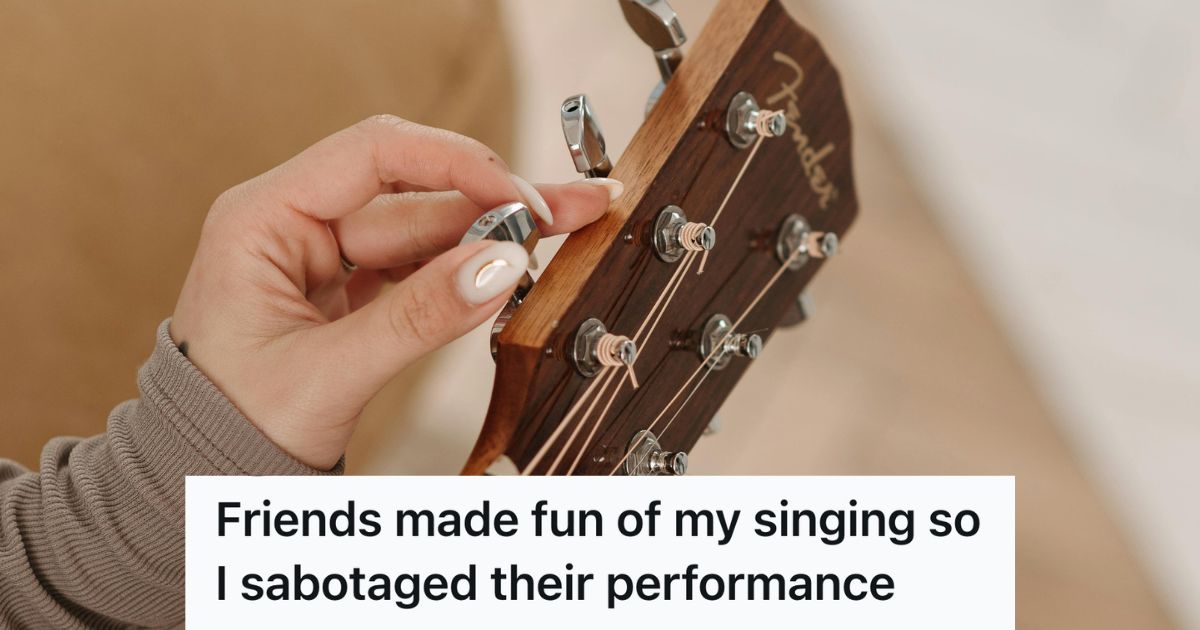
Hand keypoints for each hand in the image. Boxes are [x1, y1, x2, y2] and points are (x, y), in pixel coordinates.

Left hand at [170, 115, 619, 469]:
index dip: (456, 166)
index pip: (374, 155)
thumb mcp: (326, 374)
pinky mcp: (350, 289)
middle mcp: (296, 224)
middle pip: (416, 193)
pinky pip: (420, 266)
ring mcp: (326, 256)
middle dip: (498, 199)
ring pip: (428, 228)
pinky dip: (468, 268)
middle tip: (578, 204)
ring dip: (495, 232)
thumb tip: (500, 265)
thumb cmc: (229, 424)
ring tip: (569, 226)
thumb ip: (417, 318)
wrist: (201, 476)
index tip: (519, 199)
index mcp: (263, 219)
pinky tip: (515, 263)